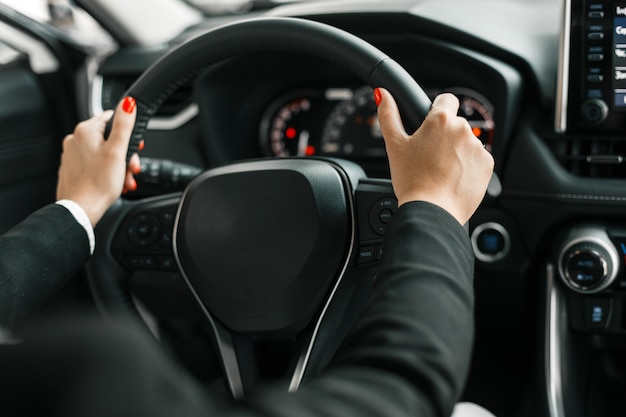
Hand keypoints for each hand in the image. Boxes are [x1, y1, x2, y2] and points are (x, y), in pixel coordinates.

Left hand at [56, 96, 139, 225]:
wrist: (81, 210)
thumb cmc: (98, 184)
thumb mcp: (118, 151)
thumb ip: (124, 125)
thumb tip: (128, 103)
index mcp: (85, 131)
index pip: (112, 119)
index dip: (128, 133)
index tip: (135, 147)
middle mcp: (75, 140)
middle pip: (109, 139)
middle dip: (125, 155)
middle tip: (131, 168)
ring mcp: (72, 155)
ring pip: (103, 154)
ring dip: (118, 166)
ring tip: (124, 180)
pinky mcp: (72, 169)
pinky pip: (95, 166)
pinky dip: (106, 173)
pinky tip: (114, 184)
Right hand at [376, 89, 493, 224]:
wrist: (432, 211)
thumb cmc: (412, 180)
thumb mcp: (394, 145)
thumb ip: (388, 116)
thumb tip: (382, 94)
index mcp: (441, 120)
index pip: (446, 100)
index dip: (436, 111)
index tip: (430, 127)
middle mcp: (463, 129)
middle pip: (454, 125)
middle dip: (444, 137)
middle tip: (428, 157)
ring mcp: (477, 147)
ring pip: (465, 143)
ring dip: (456, 152)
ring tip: (440, 171)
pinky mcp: (487, 165)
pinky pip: (477, 160)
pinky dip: (467, 167)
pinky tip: (452, 179)